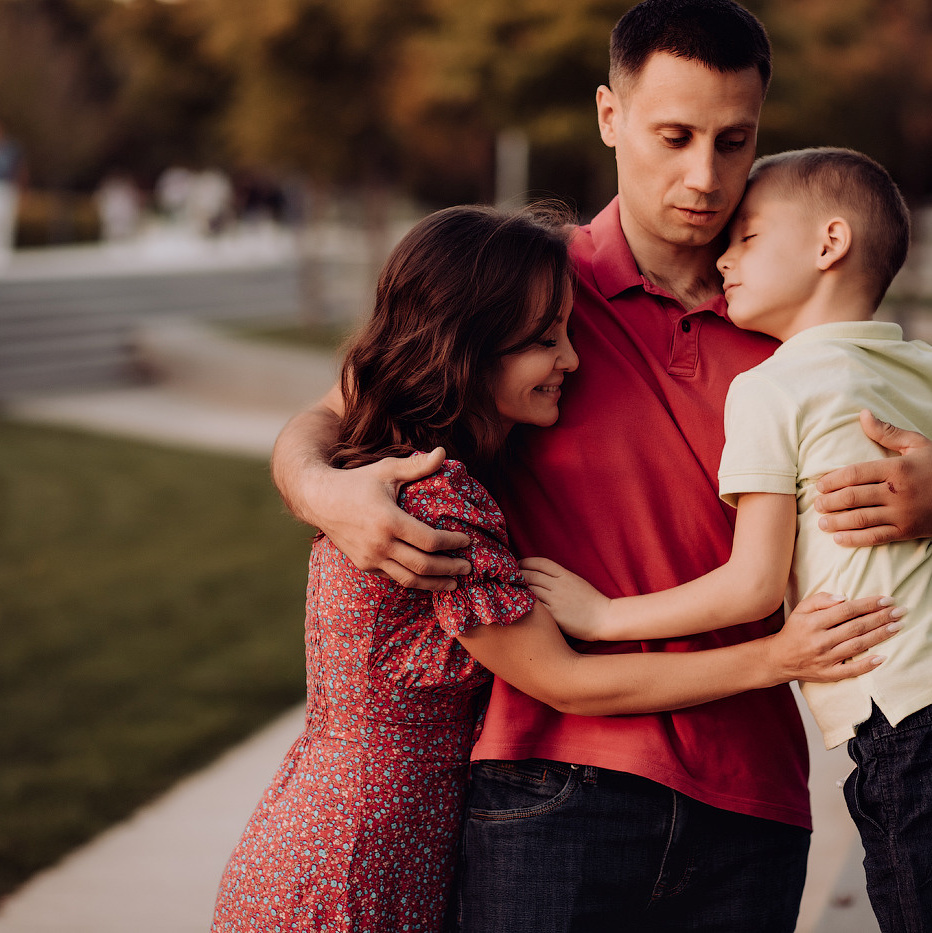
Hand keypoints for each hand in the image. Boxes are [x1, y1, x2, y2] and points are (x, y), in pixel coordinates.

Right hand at [315, 447, 471, 589]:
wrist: (318, 500)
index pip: (429, 540)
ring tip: (453, 582)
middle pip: (423, 565)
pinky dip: (414, 581)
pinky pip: (394, 578)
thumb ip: (417, 466)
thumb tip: (444, 452)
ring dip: (434, 583)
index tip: (467, 540)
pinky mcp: (364, 565)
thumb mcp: (386, 470)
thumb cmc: (355, 482)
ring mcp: (370, 558)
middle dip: (449, 568)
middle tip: (468, 567)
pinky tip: (428, 579)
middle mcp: (379, 544)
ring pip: (408, 580)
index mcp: (388, 521)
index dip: (452, 543)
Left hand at [519, 557, 611, 638]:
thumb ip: (560, 577)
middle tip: (509, 577)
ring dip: (519, 588)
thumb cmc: (591, 601)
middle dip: (518, 574)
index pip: (541, 563)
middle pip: (532, 575)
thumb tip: (540, 573)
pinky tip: (519, 603)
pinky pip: (535, 606)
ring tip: (510, 589)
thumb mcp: (576, 581)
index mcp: (565, 575)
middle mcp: (560, 585)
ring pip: (531, 590)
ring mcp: (557, 600)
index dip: (526, 561)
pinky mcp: (555, 615)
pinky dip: (526, 602)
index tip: (518, 564)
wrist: (604, 618)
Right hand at [764, 591, 901, 682]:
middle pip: (856, 627)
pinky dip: (867, 665)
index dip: (868, 604)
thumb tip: (844, 598)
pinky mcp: (828, 673)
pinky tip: (882, 657)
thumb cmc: (793, 631)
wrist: (778, 658)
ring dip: (880, 636)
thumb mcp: (800, 609)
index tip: (886, 599)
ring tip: (897, 627)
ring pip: (857, 646)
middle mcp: (820, 640)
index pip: (846, 611)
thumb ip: (820, 600)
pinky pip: (851, 670)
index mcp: (812, 622)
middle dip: (880, 618)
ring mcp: (825, 658)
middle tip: (899, 611)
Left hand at [815, 409, 931, 545]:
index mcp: (897, 468)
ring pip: (861, 519)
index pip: (854, 474)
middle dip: (830, 502)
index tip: (819, 485)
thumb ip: (887, 432)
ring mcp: (902, 513)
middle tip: (817, 504)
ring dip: (836, 522)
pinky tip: (839, 539)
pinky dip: (855, 539)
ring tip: (822, 523)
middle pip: (853, 497)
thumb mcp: (917, 445)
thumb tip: (862, 415)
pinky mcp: (907, 531)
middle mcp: (897, 492)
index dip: (832, 480)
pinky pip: (876, 537)